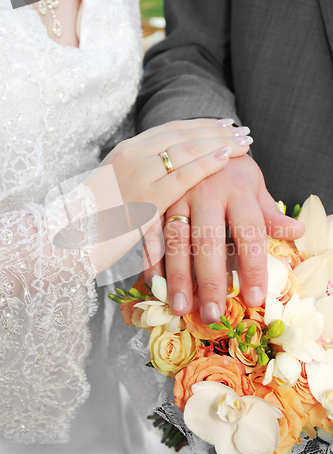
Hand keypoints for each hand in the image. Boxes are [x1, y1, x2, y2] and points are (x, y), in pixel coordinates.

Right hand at [84, 118, 251, 271]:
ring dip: (219, 143)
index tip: (223, 124)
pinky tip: (226, 157)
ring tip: (244, 141)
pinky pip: (183, 176)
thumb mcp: (117, 187)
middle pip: (183, 134)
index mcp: (126, 150)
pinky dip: (207, 164)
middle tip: (242, 130)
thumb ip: (141, 176)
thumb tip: (165, 172)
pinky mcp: (145, 198)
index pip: (171, 129)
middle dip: (216, 130)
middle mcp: (132, 155)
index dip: (201, 125)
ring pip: (186, 150)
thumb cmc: (95, 217)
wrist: (69, 237)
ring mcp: (138, 174)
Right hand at [145, 155, 304, 323]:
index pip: (249, 231)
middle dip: (210, 279)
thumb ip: (269, 211)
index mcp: (236, 189)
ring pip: (175, 240)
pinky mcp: (156, 200)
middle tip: (212, 314)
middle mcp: (205, 192)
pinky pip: (151, 232)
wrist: (197, 139)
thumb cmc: (230, 169)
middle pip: (208, 240)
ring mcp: (176, 196)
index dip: (253, 266)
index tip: (255, 298)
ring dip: (177, 275)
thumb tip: (296, 232)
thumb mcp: (254, 183)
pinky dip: (151, 259)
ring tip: (180, 307)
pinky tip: (154, 284)